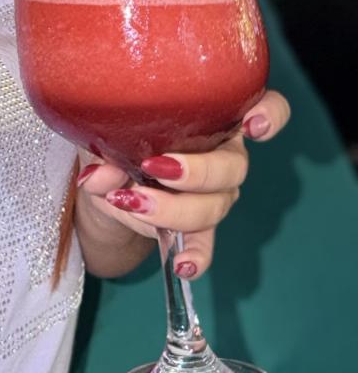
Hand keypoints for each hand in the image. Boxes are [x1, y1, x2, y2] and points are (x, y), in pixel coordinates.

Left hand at [75, 89, 291, 279]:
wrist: (106, 185)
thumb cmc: (115, 143)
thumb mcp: (104, 139)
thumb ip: (104, 153)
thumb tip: (102, 175)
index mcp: (210, 118)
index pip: (262, 107)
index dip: (270, 115)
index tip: (251, 126)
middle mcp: (222, 156)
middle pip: (233, 167)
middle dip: (198, 171)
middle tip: (154, 167)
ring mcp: (214, 195)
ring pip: (215, 205)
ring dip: (175, 208)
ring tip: (134, 202)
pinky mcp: (197, 229)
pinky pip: (204, 244)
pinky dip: (196, 256)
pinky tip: (183, 265)